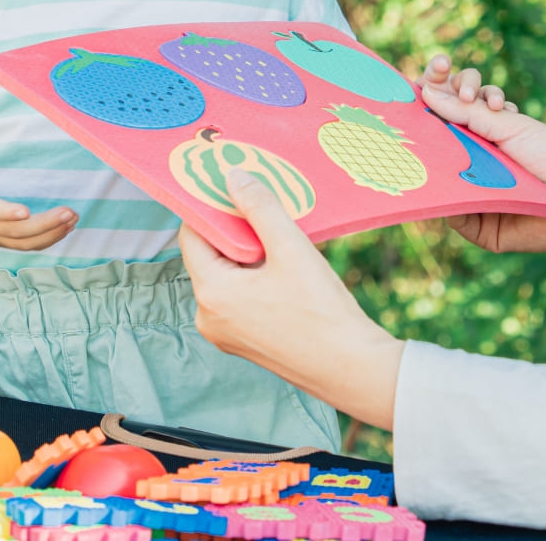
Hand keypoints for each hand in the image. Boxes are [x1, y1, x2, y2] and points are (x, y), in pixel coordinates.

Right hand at [0, 100, 77, 249]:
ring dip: (50, 234)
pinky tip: (66, 228)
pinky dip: (45, 240)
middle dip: (43, 225)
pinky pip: (23, 246)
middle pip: (13, 231)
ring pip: (21, 243)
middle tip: (70, 213)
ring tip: (73, 219)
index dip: (5, 212)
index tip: (24, 212)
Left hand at [180, 172, 404, 431]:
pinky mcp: (244, 342)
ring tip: (281, 239)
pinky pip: (239, 298)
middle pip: (211, 256)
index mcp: (211, 293)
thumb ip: (260, 208)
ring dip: (249, 255)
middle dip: (236, 231)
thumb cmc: (321, 311)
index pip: (194, 235)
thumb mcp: (290, 248)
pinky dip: (255, 278)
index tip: (233, 187)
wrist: (351, 368)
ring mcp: (225, 334)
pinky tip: (286, 268)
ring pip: (227, 276)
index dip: (212, 208)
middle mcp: (208, 317)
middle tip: (265, 209)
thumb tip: (233, 178)